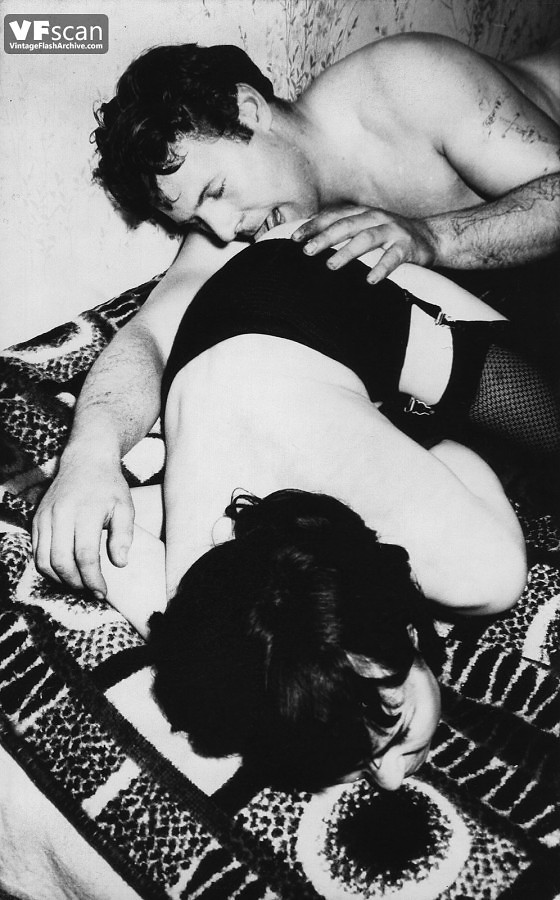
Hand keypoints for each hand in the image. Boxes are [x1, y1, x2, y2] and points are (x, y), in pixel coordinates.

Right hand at [32, 450, 133, 598]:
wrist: (85, 461)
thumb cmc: (109, 487)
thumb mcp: (125, 507)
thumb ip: (124, 536)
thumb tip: (119, 564)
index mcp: (85, 511)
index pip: (85, 555)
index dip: (93, 579)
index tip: (103, 592)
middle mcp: (61, 514)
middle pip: (61, 562)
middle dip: (77, 583)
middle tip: (91, 591)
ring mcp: (45, 517)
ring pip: (44, 560)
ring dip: (60, 579)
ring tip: (78, 584)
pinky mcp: (36, 519)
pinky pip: (36, 551)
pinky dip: (48, 567)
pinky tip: (64, 571)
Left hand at [292, 205, 436, 282]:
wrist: (431, 237)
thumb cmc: (390, 236)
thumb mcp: (367, 227)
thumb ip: (344, 231)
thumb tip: (311, 240)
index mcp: (363, 213)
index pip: (334, 217)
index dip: (314, 225)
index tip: (295, 238)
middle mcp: (376, 218)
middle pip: (346, 226)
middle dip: (325, 238)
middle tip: (307, 251)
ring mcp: (392, 231)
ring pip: (366, 239)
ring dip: (347, 252)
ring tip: (331, 265)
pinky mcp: (407, 247)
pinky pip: (393, 258)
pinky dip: (381, 268)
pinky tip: (370, 280)